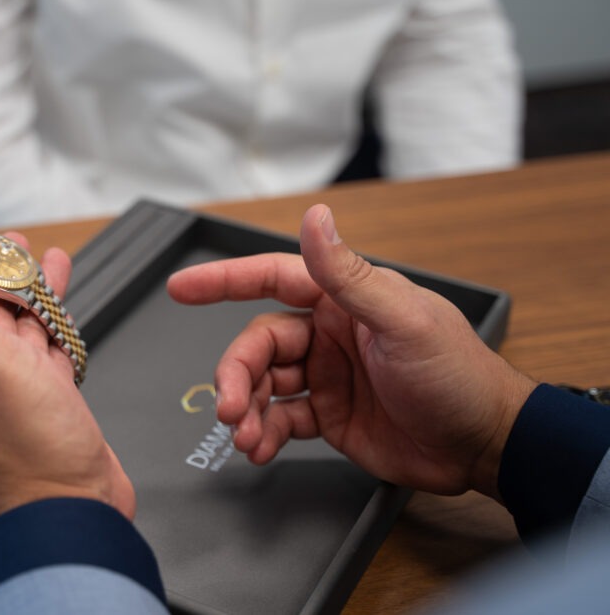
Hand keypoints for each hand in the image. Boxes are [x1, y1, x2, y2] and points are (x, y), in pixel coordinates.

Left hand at [0, 235, 134, 519]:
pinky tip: (64, 308)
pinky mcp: (51, 397)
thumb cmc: (27, 448)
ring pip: (22, 323)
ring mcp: (19, 385)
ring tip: (48, 260)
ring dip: (35, 289)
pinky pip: (49, 347)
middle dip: (3, 268)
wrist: (73, 509)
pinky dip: (57, 320)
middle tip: (16, 240)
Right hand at [166, 205, 535, 498]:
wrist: (484, 446)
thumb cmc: (456, 375)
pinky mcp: (327, 416)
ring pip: (262, 383)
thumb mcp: (402, 320)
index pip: (271, 278)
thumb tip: (316, 216)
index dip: (223, 280)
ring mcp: (325, 376)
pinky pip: (279, 419)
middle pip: (258, 344)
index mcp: (342, 300)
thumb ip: (350, 274)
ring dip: (246, 408)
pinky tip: (260, 448)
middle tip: (229, 406)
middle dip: (236, 374)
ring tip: (245, 435)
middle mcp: (328, 334)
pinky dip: (263, 433)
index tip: (181, 286)